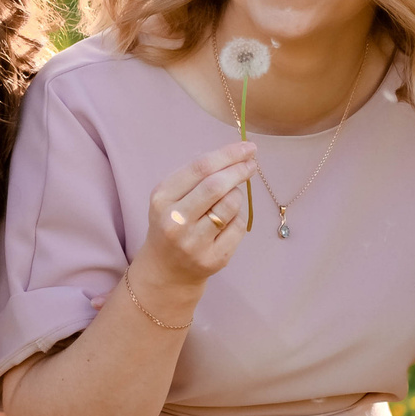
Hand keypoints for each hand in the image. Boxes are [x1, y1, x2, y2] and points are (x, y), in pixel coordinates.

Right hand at [135, 142, 257, 292]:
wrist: (166, 268)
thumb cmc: (173, 222)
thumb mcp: (171, 196)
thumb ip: (195, 176)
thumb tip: (235, 155)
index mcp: (162, 198)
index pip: (200, 168)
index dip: (228, 154)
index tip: (248, 147)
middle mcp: (175, 220)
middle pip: (216, 185)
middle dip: (239, 170)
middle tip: (252, 163)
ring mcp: (194, 242)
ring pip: (231, 205)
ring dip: (236, 195)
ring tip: (227, 200)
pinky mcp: (213, 258)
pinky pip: (238, 226)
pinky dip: (237, 218)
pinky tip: (226, 222)